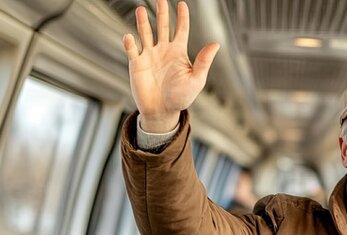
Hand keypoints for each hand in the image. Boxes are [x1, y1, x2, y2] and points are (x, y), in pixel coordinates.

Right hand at [122, 0, 219, 132]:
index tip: (182, 3)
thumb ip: (204, 61)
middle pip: (163, 26)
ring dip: (143, 22)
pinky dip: (130, 42)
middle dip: (162, 13)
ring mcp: (149, 56)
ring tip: (140, 10)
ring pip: (145, 33)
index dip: (182, 17)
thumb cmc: (181, 97)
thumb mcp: (196, 79)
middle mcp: (163, 50)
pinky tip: (130, 36)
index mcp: (178, 52)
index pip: (181, 30)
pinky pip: (132, 49)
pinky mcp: (136, 64)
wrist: (162, 111)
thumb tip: (216, 44)